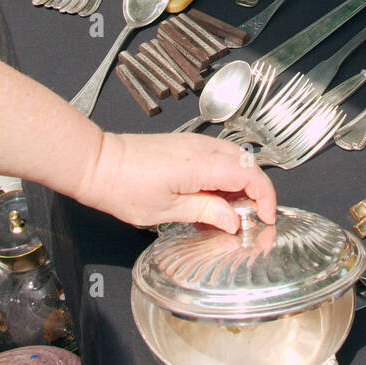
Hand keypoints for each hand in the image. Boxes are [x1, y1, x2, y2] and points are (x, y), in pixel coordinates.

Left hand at [81, 132, 276, 232]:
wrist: (99, 164)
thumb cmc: (124, 187)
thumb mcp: (166, 211)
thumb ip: (206, 212)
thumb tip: (233, 220)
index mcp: (201, 164)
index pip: (250, 174)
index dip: (265, 197)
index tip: (266, 219)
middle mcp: (202, 148)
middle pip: (247, 165)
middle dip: (257, 193)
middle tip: (252, 220)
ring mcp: (194, 143)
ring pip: (234, 160)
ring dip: (241, 185)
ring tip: (231, 213)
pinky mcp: (185, 145)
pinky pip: (218, 158)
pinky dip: (225, 177)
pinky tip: (213, 199)